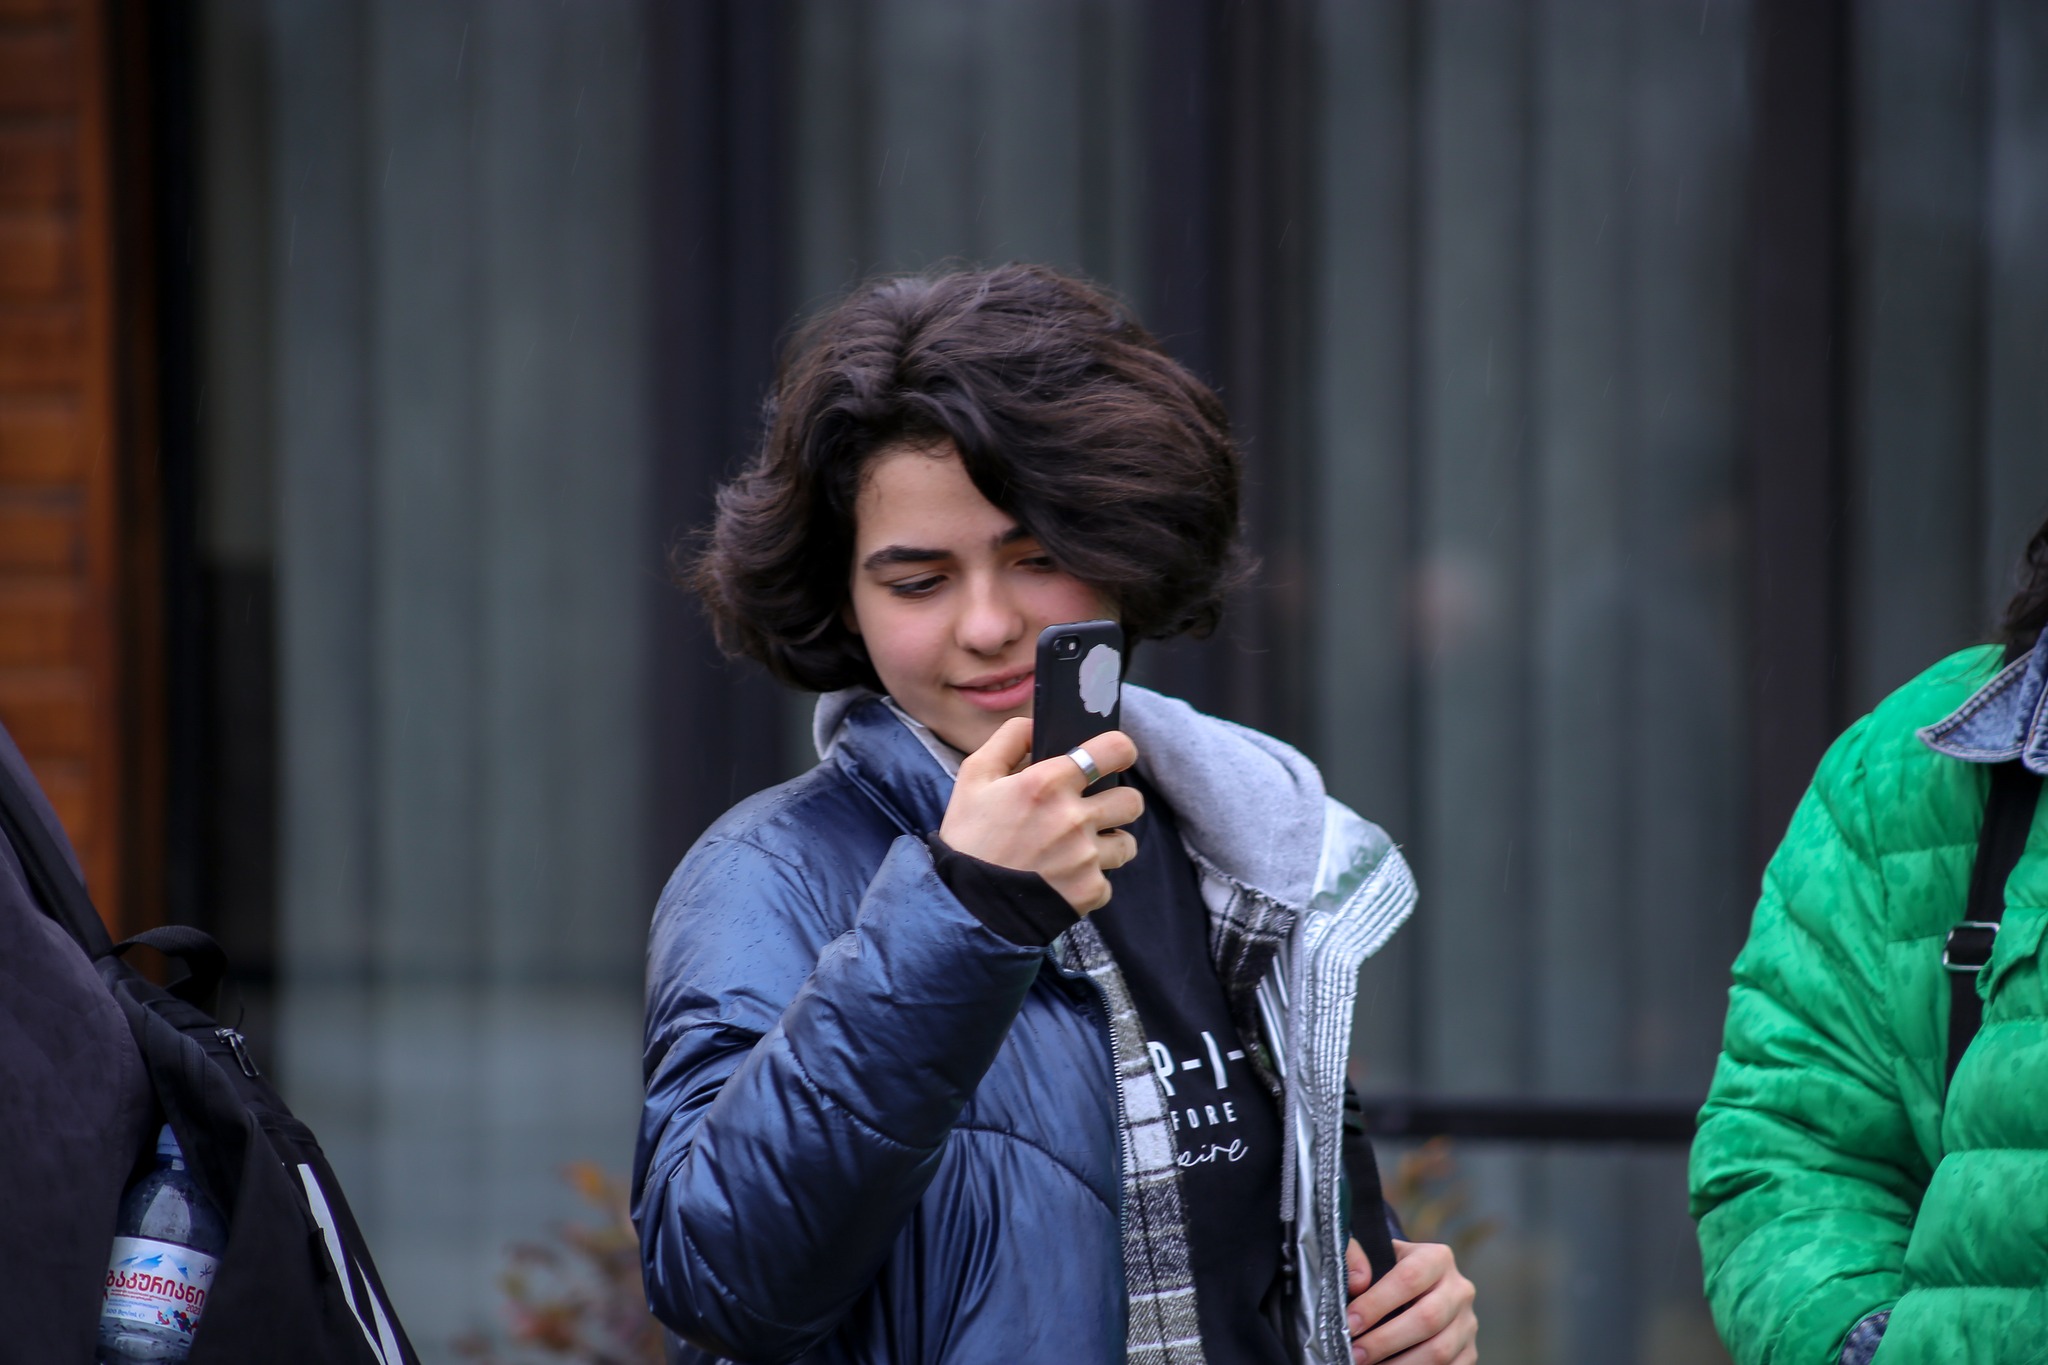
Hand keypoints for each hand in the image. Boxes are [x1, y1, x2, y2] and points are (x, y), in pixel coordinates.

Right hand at [938, 718, 1142, 913]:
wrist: (966, 905)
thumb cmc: (969, 839)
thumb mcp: (974, 777)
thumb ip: (1008, 739)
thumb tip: (1036, 724)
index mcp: (1048, 783)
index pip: (1116, 749)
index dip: (1119, 751)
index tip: (1111, 760)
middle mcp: (1074, 818)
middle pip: (1132, 800)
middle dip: (1116, 803)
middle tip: (1091, 811)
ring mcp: (1086, 857)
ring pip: (1127, 843)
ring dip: (1108, 844)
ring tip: (1077, 849)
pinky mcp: (1090, 891)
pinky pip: (1108, 881)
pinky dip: (1090, 881)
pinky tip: (1063, 879)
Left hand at [1346, 1237, 1476, 1364]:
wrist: (1416, 1286)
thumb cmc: (1387, 1271)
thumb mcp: (1373, 1253)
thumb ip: (1354, 1255)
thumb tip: (1356, 1282)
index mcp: (1436, 1258)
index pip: (1409, 1279)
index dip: (1376, 1303)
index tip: (1349, 1323)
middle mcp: (1459, 1290)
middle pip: (1427, 1319)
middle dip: (1385, 1341)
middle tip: (1354, 1353)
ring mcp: (1467, 1323)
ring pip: (1439, 1351)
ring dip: (1400, 1364)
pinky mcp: (1470, 1351)